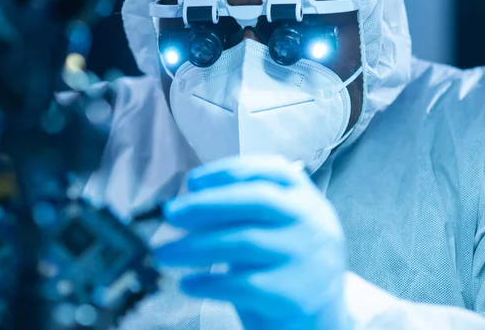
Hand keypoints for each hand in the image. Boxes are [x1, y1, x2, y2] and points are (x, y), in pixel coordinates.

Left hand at [154, 155, 348, 328]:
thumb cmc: (285, 260)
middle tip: (170, 213)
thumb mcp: (279, 223)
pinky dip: (208, 283)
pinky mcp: (293, 293)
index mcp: (304, 196)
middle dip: (206, 204)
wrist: (322, 316)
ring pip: (243, 242)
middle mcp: (309, 221)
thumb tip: (186, 202)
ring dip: (194, 246)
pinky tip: (187, 283)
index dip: (227, 171)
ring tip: (164, 253)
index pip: (269, 169)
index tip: (192, 180)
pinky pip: (243, 284)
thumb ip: (245, 207)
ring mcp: (305, 257)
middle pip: (255, 200)